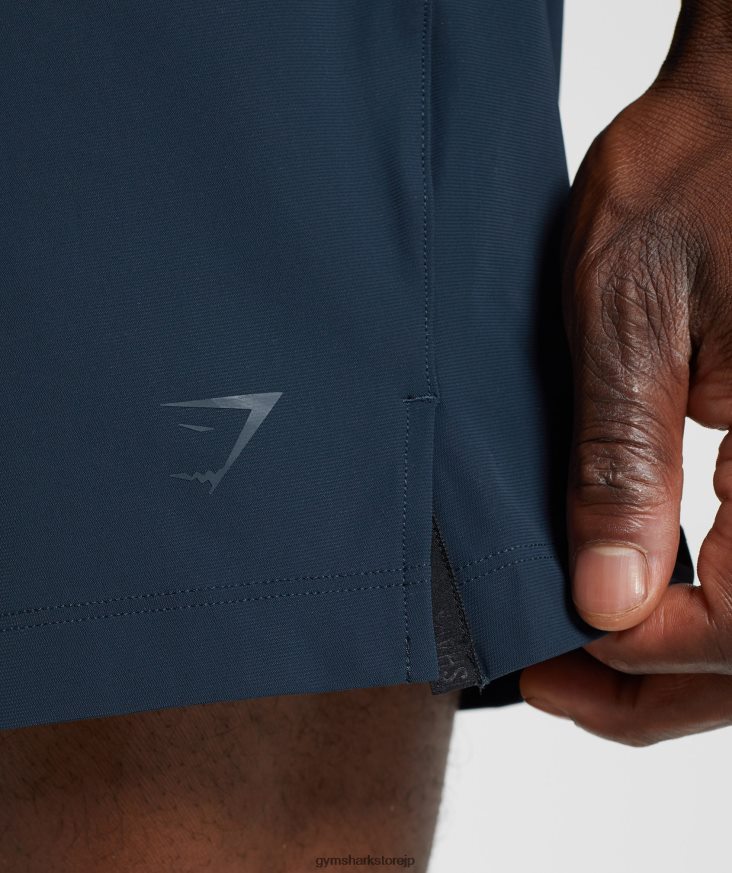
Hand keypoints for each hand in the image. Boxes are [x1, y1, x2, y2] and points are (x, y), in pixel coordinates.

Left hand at [520, 5, 731, 744]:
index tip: (552, 645)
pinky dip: (704, 608)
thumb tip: (601, 603)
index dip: (646, 652)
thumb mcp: (628, 314)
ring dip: (680, 662)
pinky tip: (635, 596)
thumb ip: (620, 462)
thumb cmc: (692, 180)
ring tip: (576, 660)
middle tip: (552, 682)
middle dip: (657, 688)